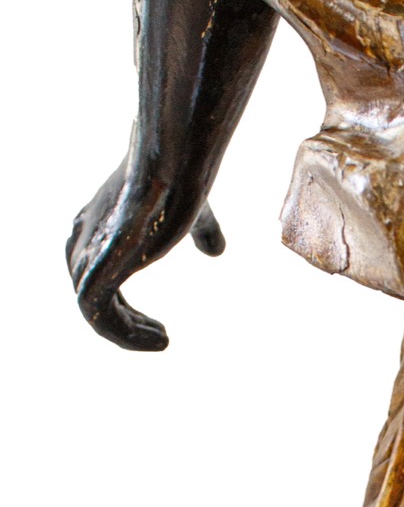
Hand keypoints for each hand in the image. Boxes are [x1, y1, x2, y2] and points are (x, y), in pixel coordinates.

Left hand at [66, 159, 225, 350]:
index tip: (158, 325)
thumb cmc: (182, 179)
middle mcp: (85, 238)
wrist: (173, 165)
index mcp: (98, 222)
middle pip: (90, 294)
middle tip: (162, 338)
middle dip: (124, 324)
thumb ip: (202, 231)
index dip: (121, 305)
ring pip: (94, 312)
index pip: (94, 272)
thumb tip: (216, 252)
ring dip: (128, 334)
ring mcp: (89, 254)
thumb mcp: (193, 211)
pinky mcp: (98, 269)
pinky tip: (161, 339)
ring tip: (162, 340)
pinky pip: (98, 317)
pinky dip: (127, 335)